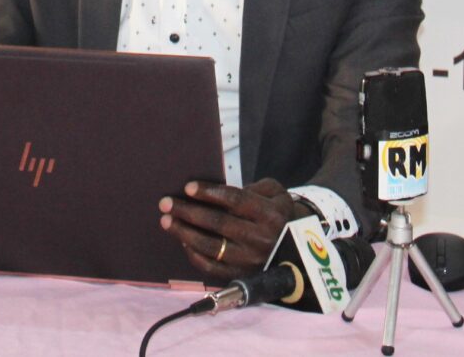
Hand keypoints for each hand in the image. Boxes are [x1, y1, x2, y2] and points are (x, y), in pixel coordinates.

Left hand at [158, 177, 299, 277]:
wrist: (297, 247)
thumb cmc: (278, 214)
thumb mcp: (276, 193)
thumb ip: (254, 186)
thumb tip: (220, 190)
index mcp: (270, 215)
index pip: (235, 201)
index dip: (210, 193)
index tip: (187, 187)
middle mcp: (260, 239)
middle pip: (218, 223)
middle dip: (188, 212)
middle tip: (166, 203)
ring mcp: (250, 260)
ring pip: (211, 247)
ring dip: (185, 233)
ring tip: (167, 220)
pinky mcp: (242, 275)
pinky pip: (212, 268)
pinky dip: (194, 254)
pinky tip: (183, 241)